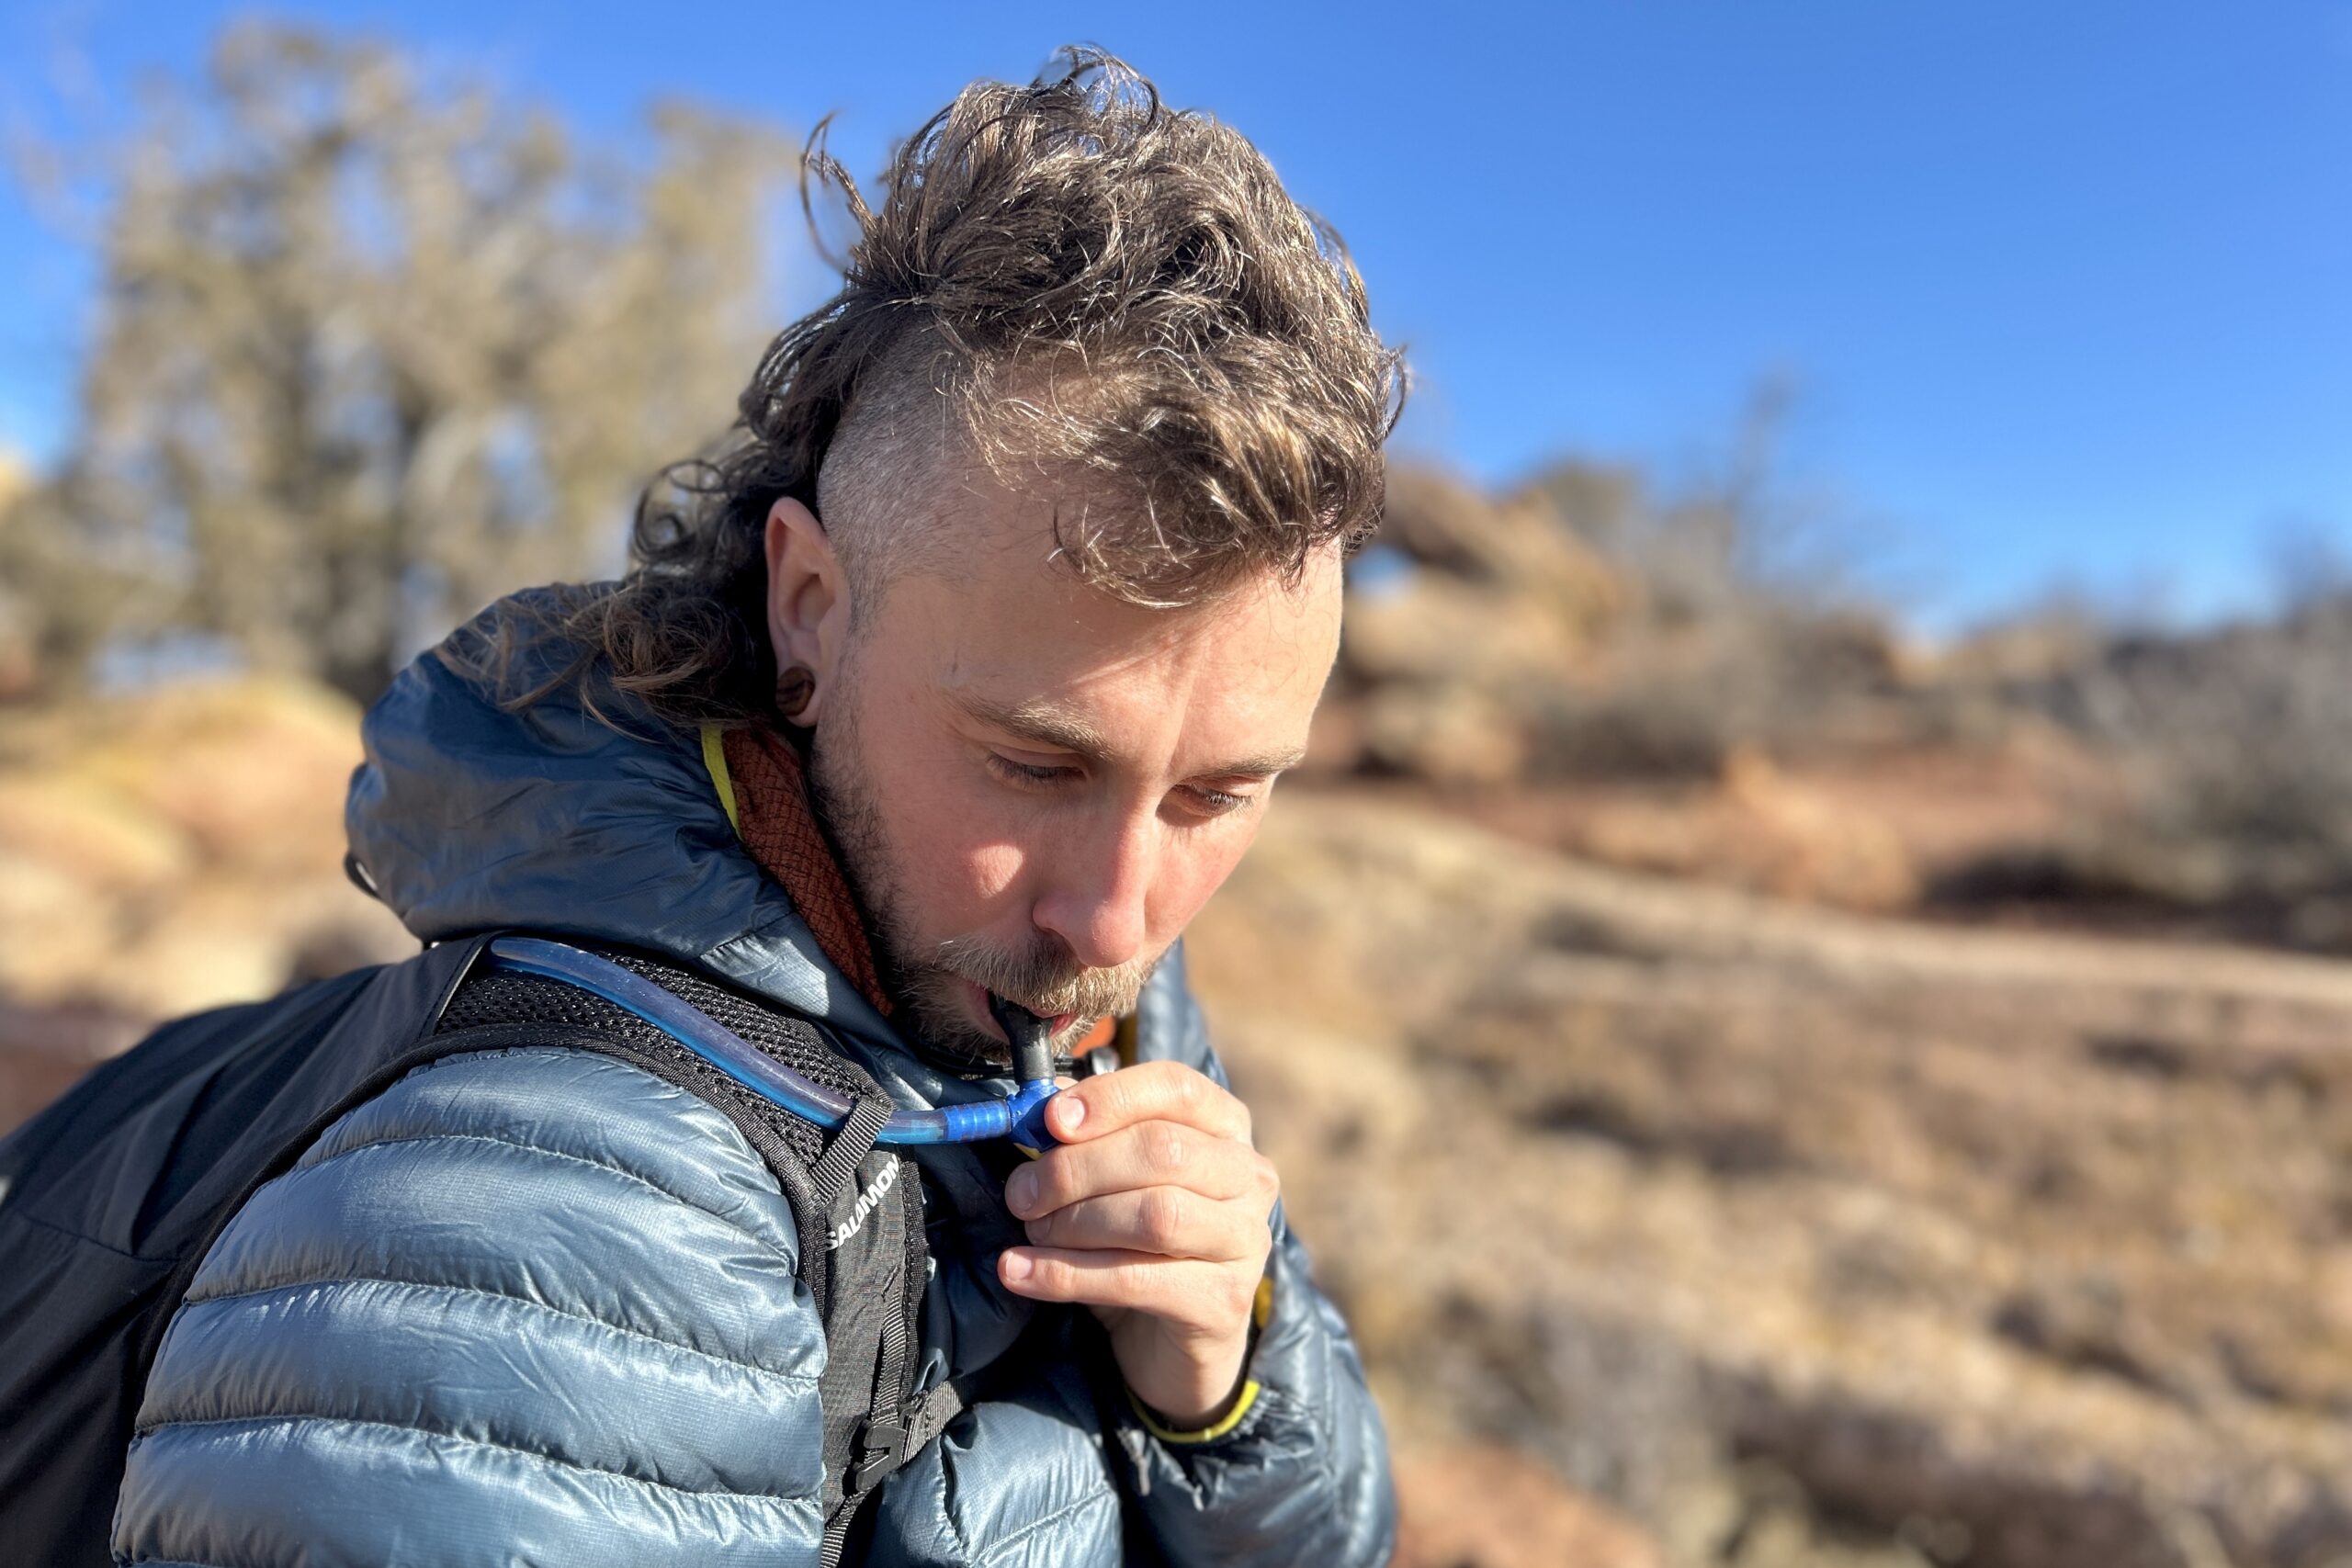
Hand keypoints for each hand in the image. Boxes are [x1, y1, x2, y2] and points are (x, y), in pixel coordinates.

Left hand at [997, 1061, 1276, 1427]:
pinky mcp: (1224, 1303)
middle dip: (1076, 1169)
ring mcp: (1244, 1241)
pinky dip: (1065, 1275)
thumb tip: (1040, 1105)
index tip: (1050, 1121)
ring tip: (1031, 1232)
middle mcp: (1248, 1177)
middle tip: (1022, 1194)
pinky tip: (1019, 1272)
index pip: (1177, 1088)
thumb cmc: (1140, 1245)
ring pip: (1155, 1215)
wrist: (1173, 1343)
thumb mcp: (1114, 1182)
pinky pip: (1135, 1280)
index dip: (1110, 1098)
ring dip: (1074, 1222)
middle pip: (1162, 1150)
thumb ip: (1084, 1138)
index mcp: (1225, 1128)